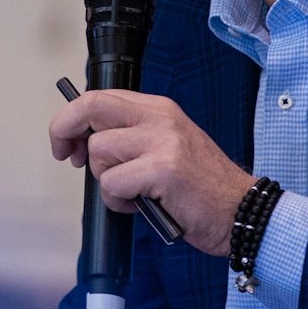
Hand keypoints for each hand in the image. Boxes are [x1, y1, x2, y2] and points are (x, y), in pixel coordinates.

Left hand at [49, 90, 255, 257]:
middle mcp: (160, 118)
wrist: (242, 212)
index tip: (67, 142)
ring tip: (132, 193)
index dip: (72, 118)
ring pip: (99, 152)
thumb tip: (84, 141)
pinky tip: (142, 205)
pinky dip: (118, 201)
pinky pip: (112, 183)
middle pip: (90, 108)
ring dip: (106, 180)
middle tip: (69, 157)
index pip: (99, 96)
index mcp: (159, 109)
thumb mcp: (168, 146)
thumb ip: (132, 136)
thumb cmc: (202, 187)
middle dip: (65, 131)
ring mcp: (162, 142)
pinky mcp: (162, 169)